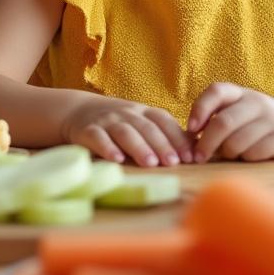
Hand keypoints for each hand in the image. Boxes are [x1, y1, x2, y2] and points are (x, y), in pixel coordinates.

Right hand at [62, 97, 192, 167]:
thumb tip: (195, 150)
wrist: (78, 111)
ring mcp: (107, 121)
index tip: (190, 156)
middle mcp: (127, 113)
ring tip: (150, 163)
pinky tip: (116, 159)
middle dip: (161, 145)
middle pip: (147, 128)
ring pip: (125, 132)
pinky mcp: (88, 130)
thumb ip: (164, 133)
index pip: (164, 121)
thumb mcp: (141, 122)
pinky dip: (107, 148)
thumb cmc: (119, 122)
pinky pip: (98, 138)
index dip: (177, 138)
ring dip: (139, 147)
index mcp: (144, 112)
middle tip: (173, 162)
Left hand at [187, 83, 273, 162]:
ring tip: (230, 154)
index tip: (191, 129)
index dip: (199, 109)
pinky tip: (250, 154)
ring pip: (236, 142)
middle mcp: (255, 102)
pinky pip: (253, 153)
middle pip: (223, 123)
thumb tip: (187, 143)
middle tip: (198, 157)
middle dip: (207, 143)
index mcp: (240, 93)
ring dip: (228, 153)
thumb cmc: (256, 123)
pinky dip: (246, 158)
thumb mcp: (237, 113)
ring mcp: (270, 118)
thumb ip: (215, 121)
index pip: (216, 91)